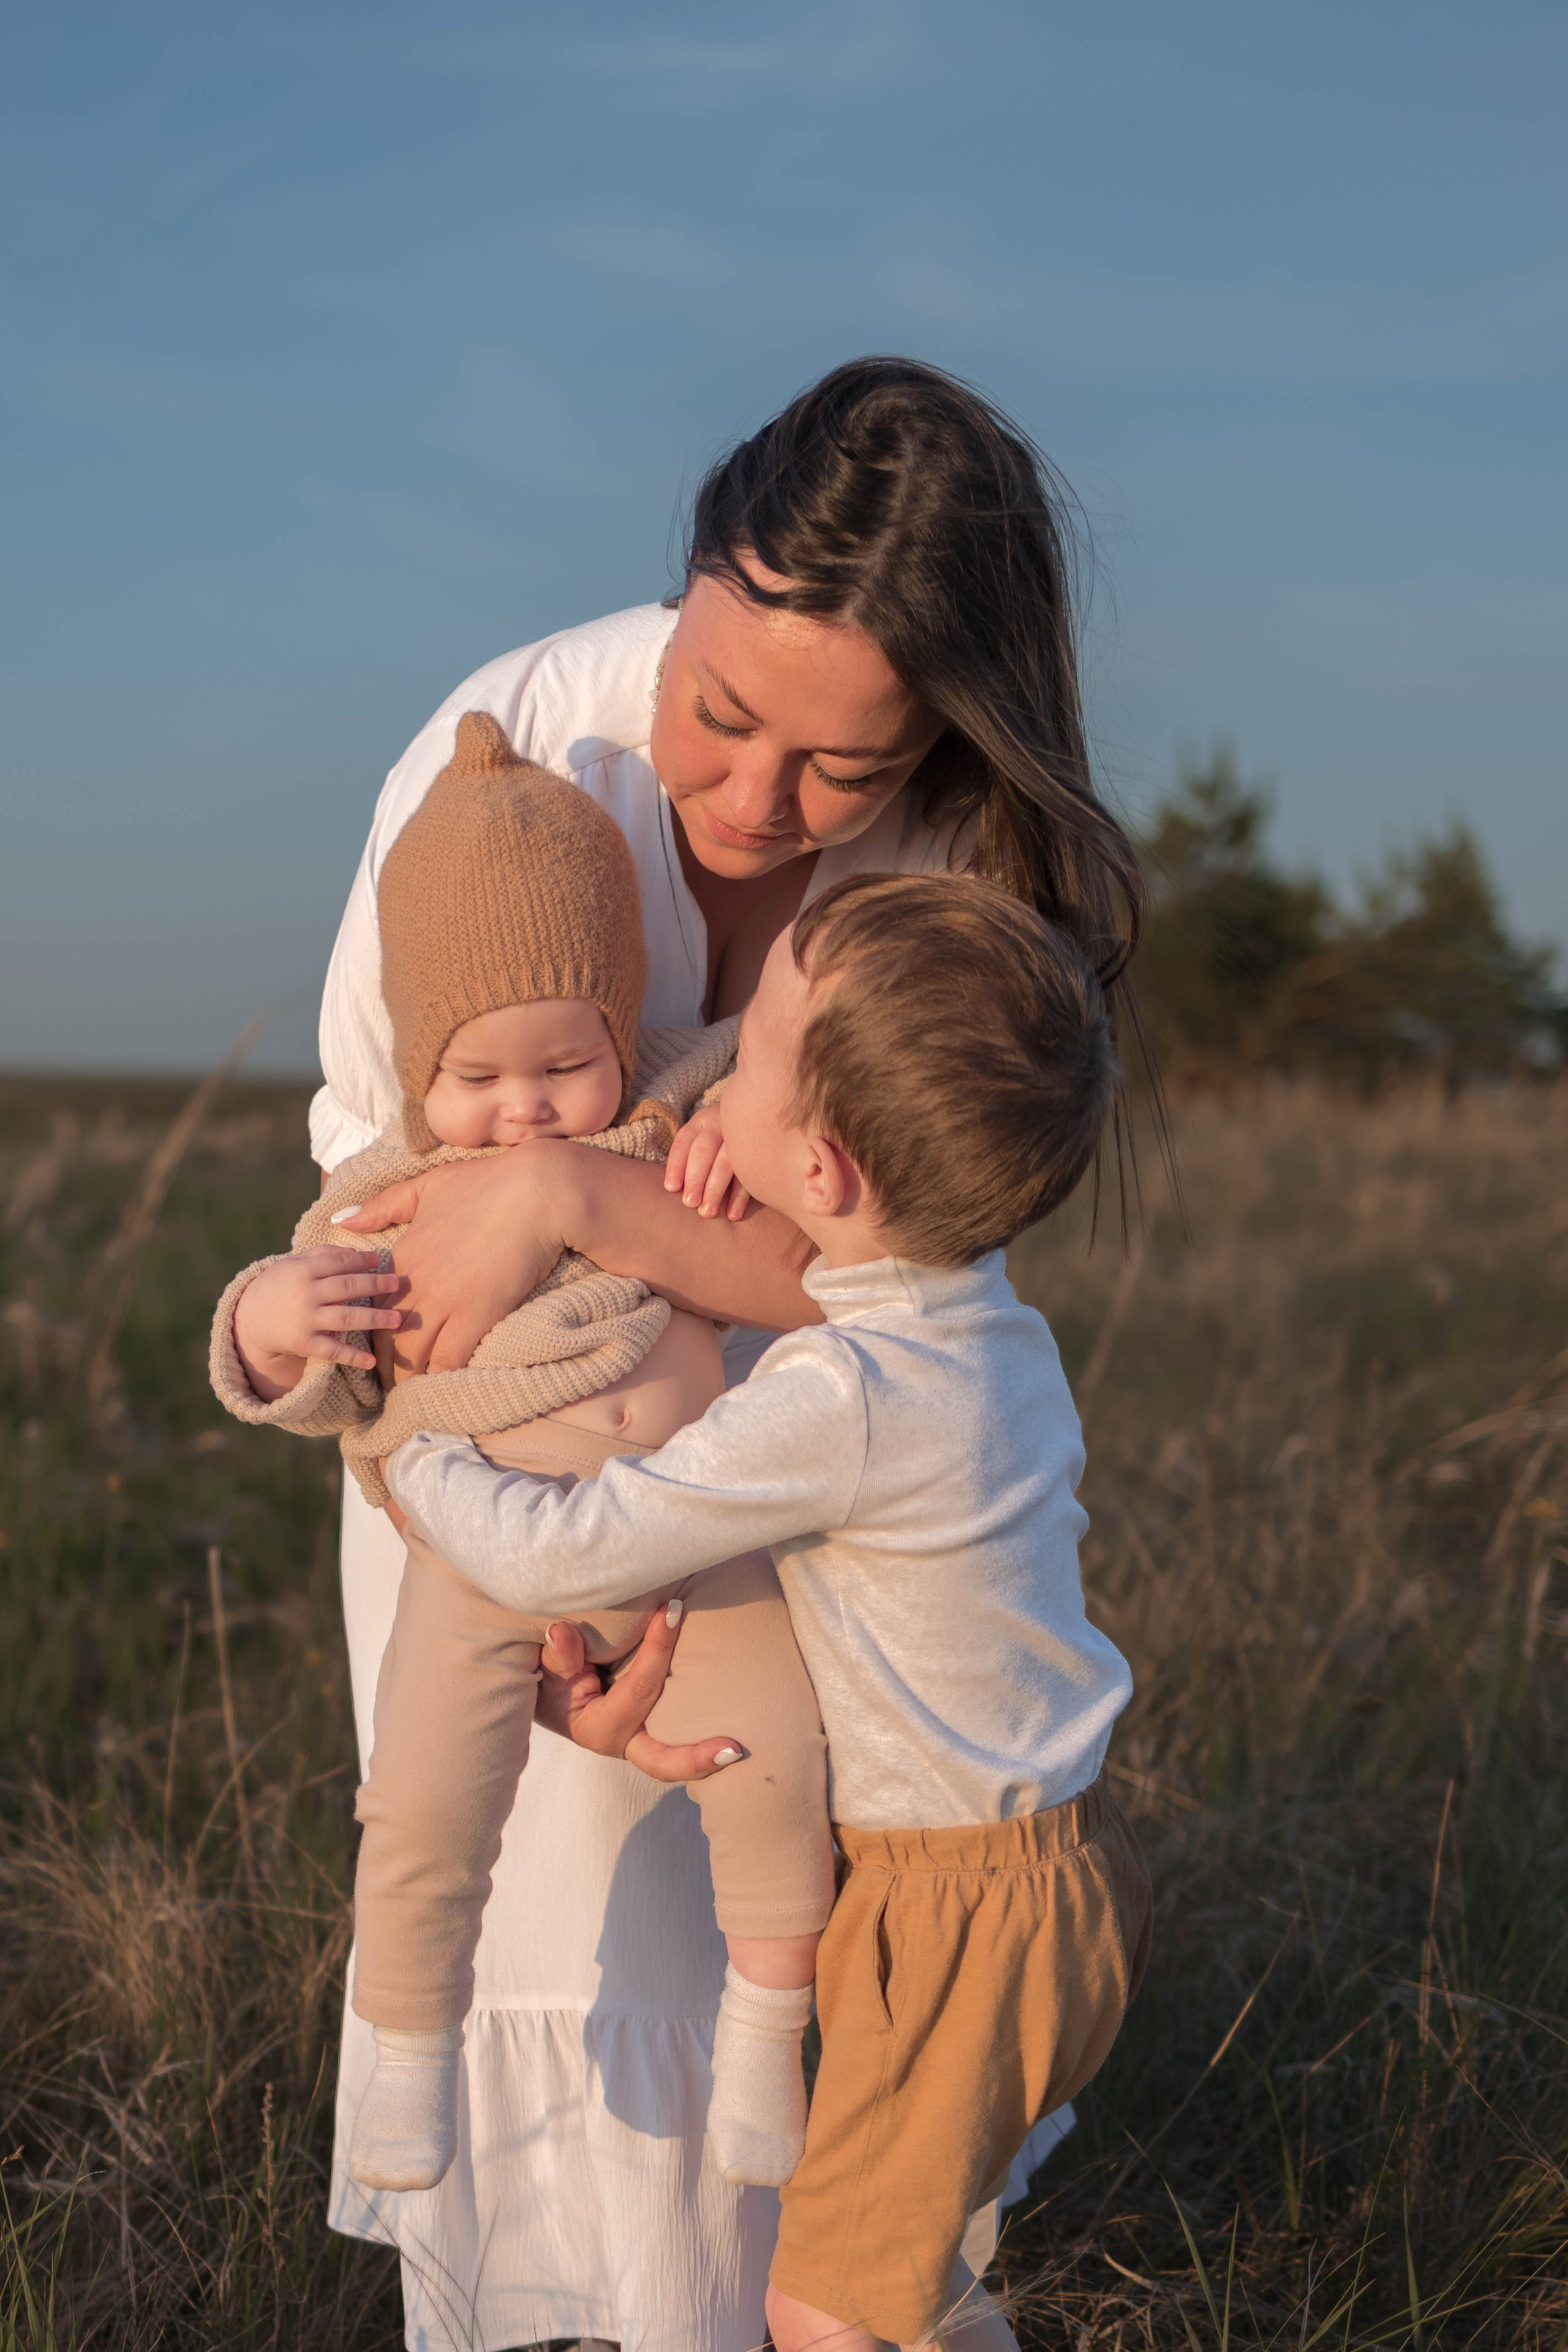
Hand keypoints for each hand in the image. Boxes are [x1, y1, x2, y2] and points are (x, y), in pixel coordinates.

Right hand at [232, 1247, 400, 1401]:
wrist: (250, 1320)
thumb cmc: (279, 1286)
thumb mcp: (293, 1264)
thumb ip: (322, 1254)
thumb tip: (355, 1251)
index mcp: (303, 1271)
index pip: (339, 1262)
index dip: (361, 1260)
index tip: (380, 1260)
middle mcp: (306, 1294)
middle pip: (347, 1287)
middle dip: (375, 1284)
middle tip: (398, 1284)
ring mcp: (306, 1320)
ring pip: (346, 1318)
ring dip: (374, 1318)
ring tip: (397, 1319)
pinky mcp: (304, 1344)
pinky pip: (332, 1351)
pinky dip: (352, 1357)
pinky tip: (372, 1362)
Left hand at [333, 1145, 569, 1374]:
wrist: (536, 1192)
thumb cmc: (487, 1184)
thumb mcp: (427, 1186)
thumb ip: (384, 1205)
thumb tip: (343, 1219)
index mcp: (403, 1254)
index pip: (374, 1307)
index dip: (373, 1333)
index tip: (378, 1350)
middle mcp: (417, 1283)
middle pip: (388, 1340)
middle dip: (387, 1368)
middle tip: (391, 1387)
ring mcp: (446, 1301)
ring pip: (414, 1357)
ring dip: (411, 1380)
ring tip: (413, 1398)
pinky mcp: (477, 1315)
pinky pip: (449, 1360)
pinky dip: (443, 1378)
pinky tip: (443, 1389)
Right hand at [535, 1604, 744, 1783]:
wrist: (551, 1686)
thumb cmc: (551, 1672)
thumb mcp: (547, 1665)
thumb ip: (559, 1654)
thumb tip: (561, 1631)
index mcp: (597, 1728)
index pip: (638, 1690)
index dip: (657, 1649)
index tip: (673, 1609)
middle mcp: (624, 1741)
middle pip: (662, 1761)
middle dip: (697, 1756)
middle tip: (735, 1748)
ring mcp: (641, 1739)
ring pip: (674, 1756)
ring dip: (707, 1755)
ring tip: (745, 1745)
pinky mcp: (653, 1729)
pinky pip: (677, 1737)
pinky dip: (700, 1734)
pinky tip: (735, 1720)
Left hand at [665, 1106, 750, 1222]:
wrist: (757, 1121)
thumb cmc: (717, 1141)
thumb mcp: (701, 1137)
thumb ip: (688, 1157)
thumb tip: (673, 1189)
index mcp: (701, 1122)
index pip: (684, 1143)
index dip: (676, 1166)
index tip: (671, 1188)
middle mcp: (720, 1125)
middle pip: (704, 1151)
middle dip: (695, 1179)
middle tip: (690, 1203)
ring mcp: (740, 1138)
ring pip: (726, 1164)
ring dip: (715, 1190)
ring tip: (707, 1212)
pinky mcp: (757, 1154)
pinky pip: (748, 1176)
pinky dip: (739, 1197)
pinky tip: (733, 1214)